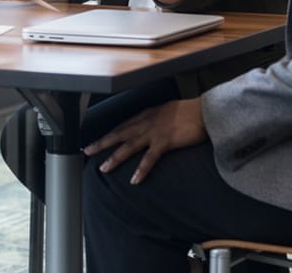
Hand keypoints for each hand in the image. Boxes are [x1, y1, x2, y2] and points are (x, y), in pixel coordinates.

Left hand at [82, 98, 205, 184]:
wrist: (204, 111)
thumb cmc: (189, 111)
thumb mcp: (166, 110)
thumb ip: (155, 118)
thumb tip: (149, 125)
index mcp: (146, 114)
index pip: (122, 125)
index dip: (108, 133)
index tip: (97, 139)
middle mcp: (145, 122)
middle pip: (118, 134)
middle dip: (101, 143)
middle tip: (86, 151)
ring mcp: (154, 132)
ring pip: (128, 146)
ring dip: (114, 158)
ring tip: (103, 168)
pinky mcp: (165, 142)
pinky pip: (149, 158)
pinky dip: (141, 170)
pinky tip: (134, 180)